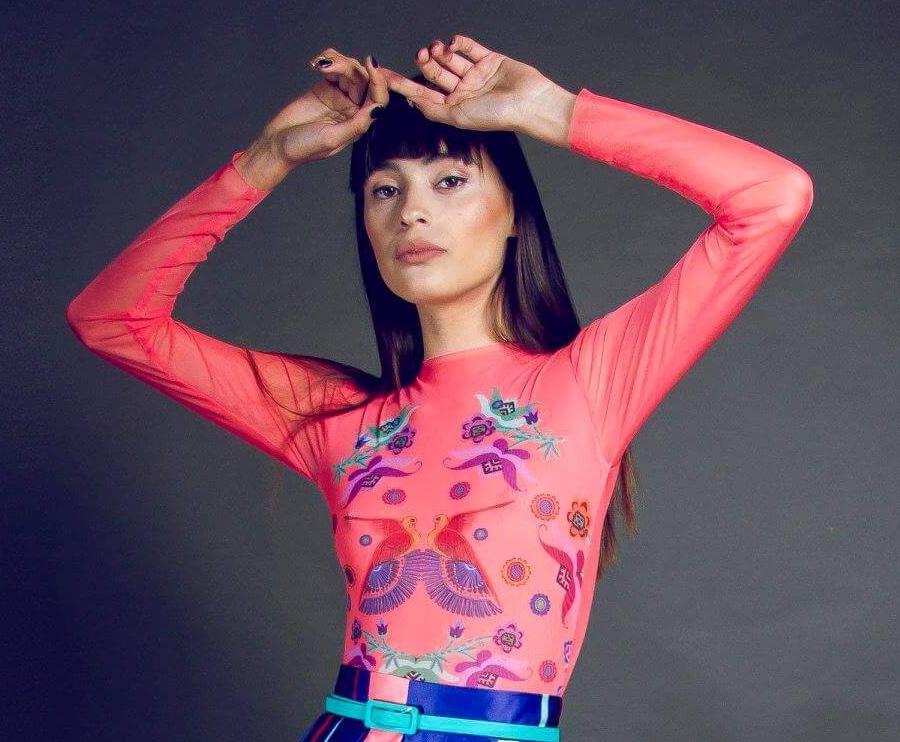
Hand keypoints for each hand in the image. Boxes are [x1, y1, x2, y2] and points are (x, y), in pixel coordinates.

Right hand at [251, 48, 387, 166]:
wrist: (277, 143)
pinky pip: (334, 68)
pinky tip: (316, 63)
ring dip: (337, 61)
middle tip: (329, 67)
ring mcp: (339, 97)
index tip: (369, 63)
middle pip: (364, 79)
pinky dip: (328, 59)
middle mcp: (353, 109)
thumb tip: (379, 109)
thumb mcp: (332, 138)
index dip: (378, 80)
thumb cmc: (304, 148)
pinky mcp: (324, 87)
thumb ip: (357, 124)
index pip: (378, 99)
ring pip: (350, 70)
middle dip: (350, 67)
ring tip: (320, 66)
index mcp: (360, 123)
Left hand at [379, 33, 565, 135]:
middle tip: (421, 55)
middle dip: (426, 63)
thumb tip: (411, 101)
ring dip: (441, 52)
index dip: (403, 84)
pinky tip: (454, 43)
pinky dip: (460, 43)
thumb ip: (433, 109)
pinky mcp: (490, 60)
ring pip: (451, 59)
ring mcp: (476, 76)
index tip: (384, 76)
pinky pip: (470, 48)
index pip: (423, 94)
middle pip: (436, 74)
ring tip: (438, 49)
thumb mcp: (457, 117)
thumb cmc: (497, 115)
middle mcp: (464, 93)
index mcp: (454, 109)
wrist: (528, 103)